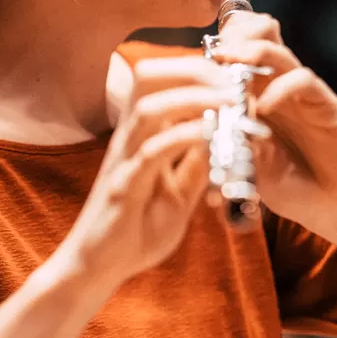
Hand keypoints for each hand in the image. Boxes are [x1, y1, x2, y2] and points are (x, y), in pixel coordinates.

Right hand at [57, 53, 233, 291]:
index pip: (164, 81)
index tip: (237, 77)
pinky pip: (151, 152)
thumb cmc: (137, 228)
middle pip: (149, 78)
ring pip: (149, 108)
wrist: (99, 267)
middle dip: (194, 70)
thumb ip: (198, 164)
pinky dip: (182, 136)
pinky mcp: (123, 186)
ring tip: (231, 100)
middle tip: (235, 81)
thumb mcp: (180, 192)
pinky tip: (211, 135)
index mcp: (142, 133)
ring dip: (192, 97)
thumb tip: (227, 137)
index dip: (199, 70)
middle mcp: (129, 137)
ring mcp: (123, 159)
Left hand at [209, 11, 336, 240]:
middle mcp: (279, 87)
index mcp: (257, 95)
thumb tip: (196, 119)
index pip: (238, 52)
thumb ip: (227, 141)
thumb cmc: (288, 185)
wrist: (333, 208)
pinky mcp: (327, 106)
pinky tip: (265, 108)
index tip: (194, 61)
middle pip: (260, 38)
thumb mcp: (246, 164)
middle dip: (235, 37)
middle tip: (214, 50)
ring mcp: (303, 95)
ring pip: (279, 53)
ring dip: (253, 52)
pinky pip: (304, 82)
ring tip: (232, 61)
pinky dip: (281, 88)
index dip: (217, 46)